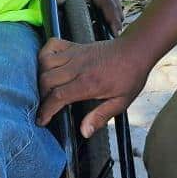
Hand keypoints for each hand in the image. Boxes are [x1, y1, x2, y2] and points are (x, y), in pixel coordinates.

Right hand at [37, 32, 151, 138]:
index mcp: (89, 83)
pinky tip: (48, 65)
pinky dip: (44, 54)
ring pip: (44, 62)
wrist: (136, 50)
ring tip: (45, 88)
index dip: (46, 110)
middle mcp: (78, 67)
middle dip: (40, 96)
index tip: (41, 120)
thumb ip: (101, 116)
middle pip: (46, 80)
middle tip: (44, 106)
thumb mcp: (121, 102)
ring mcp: (75, 54)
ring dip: (40, 75)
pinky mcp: (75, 45)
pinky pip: (52, 45)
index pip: (58, 96)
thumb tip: (84, 132)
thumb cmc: (130, 76)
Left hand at [53, 0, 123, 33]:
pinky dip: (115, 2)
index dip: (112, 17)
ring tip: (117, 26)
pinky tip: (114, 9)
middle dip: (117, 18)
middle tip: (118, 35)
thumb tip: (59, 0)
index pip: (106, 3)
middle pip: (114, 3)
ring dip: (117, 11)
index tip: (116, 30)